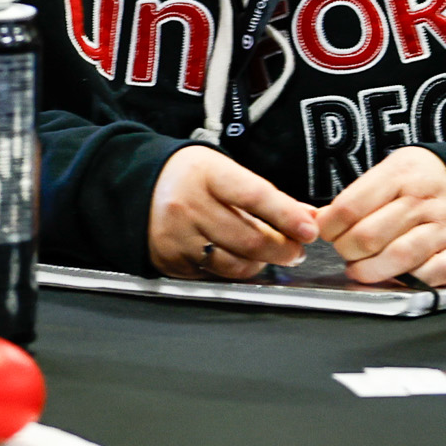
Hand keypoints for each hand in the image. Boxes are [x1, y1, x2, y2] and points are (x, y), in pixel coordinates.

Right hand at [148, 144, 318, 278]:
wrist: (135, 185)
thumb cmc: (188, 177)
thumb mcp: (223, 171)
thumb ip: (265, 195)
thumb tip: (307, 217)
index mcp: (205, 175)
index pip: (254, 196)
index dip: (286, 215)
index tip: (310, 229)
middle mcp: (187, 206)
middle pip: (249, 238)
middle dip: (283, 248)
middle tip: (296, 249)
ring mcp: (177, 236)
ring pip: (235, 263)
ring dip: (261, 263)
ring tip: (267, 254)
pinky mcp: (171, 261)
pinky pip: (215, 275)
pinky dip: (233, 269)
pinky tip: (236, 256)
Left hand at [315, 146, 445, 285]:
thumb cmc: (416, 180)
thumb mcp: (386, 173)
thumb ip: (356, 197)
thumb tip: (320, 222)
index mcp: (399, 175)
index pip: (349, 207)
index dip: (328, 227)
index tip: (325, 233)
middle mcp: (424, 201)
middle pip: (369, 236)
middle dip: (347, 251)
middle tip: (346, 252)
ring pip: (398, 257)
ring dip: (370, 270)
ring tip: (360, 269)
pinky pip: (432, 274)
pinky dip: (409, 281)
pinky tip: (396, 277)